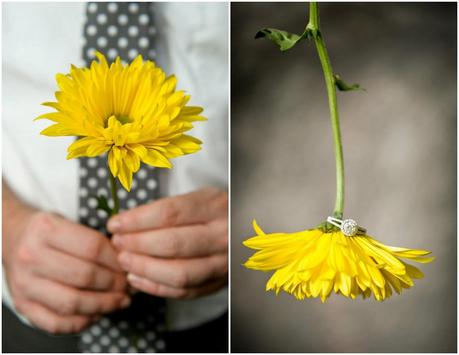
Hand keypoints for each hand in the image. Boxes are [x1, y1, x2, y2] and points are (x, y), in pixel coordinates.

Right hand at [3, 186, 129, 333]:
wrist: (11, 238)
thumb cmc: (51, 232)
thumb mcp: (70, 222)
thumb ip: (96, 240)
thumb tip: (129, 263)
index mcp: (46, 229)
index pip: (93, 248)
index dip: (117, 260)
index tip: (131, 265)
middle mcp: (31, 256)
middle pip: (85, 276)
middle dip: (115, 284)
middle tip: (129, 285)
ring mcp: (24, 284)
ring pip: (72, 303)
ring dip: (104, 305)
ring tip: (120, 301)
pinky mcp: (22, 306)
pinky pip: (57, 323)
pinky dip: (83, 321)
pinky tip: (98, 313)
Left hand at [108, 187, 227, 298]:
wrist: (244, 230)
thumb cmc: (214, 212)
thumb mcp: (199, 198)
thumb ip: (168, 210)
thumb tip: (125, 224)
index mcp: (215, 206)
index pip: (170, 213)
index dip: (137, 220)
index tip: (115, 223)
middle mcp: (223, 235)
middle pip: (172, 244)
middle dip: (137, 245)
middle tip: (117, 243)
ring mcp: (222, 262)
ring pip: (178, 273)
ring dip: (144, 269)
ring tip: (124, 260)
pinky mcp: (218, 283)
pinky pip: (184, 291)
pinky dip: (155, 288)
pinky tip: (137, 278)